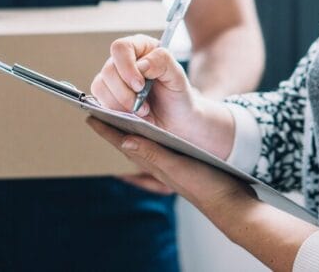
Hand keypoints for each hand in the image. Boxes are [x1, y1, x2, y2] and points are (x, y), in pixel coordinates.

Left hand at [87, 118, 254, 216]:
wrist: (228, 202)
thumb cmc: (205, 186)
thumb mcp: (176, 166)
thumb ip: (152, 153)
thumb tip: (125, 140)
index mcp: (153, 163)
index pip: (124, 143)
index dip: (106, 130)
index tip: (90, 116)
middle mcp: (157, 164)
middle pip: (129, 143)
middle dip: (113, 129)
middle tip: (98, 115)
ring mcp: (168, 166)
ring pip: (142, 146)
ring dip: (129, 133)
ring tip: (118, 121)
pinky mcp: (180, 165)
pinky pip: (157, 149)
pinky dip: (149, 138)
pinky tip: (152, 135)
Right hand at [91, 34, 198, 135]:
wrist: (176, 119)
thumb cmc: (177, 94)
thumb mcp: (178, 76)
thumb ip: (162, 62)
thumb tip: (140, 64)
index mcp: (141, 47)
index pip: (121, 48)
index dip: (126, 67)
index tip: (140, 86)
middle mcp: (124, 60)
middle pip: (108, 70)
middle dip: (125, 93)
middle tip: (144, 106)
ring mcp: (113, 78)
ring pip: (100, 86)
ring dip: (120, 104)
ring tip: (142, 112)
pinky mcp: (107, 96)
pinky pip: (100, 101)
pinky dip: (116, 111)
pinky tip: (132, 116)